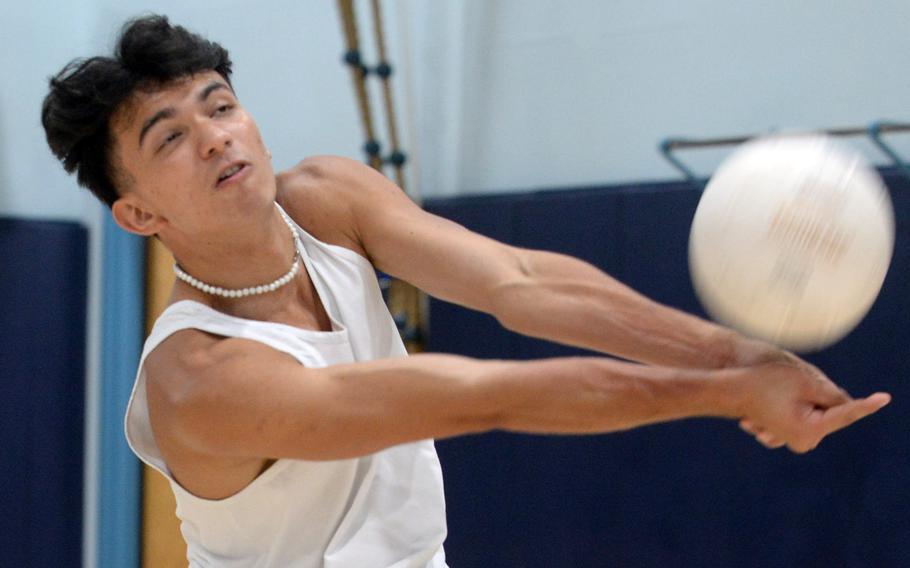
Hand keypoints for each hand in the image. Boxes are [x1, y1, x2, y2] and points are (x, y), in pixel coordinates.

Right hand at [727, 361, 890, 452]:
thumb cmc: (763, 383)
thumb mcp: (804, 381)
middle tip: (798, 383)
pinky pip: (801, 415)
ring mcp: (791, 439)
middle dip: (821, 396)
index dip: (866, 404)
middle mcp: (802, 441)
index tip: (885, 398)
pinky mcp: (783, 433)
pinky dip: (796, 404)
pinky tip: (775, 397)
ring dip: (807, 398)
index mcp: (810, 431)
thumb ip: (832, 393)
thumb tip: (845, 404)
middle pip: (829, 412)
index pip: (845, 413)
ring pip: (814, 412)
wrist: (728, 389)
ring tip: (781, 390)